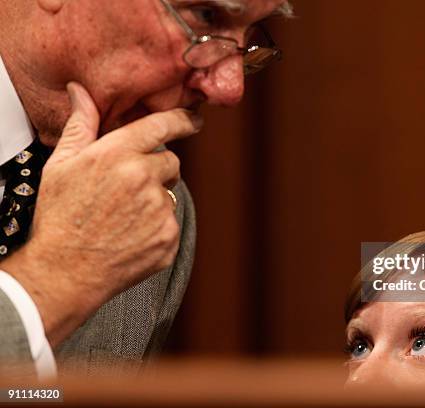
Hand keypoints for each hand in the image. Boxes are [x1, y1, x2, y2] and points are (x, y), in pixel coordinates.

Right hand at [0, 82, 201, 346]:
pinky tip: (131, 234)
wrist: (65, 271)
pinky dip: (157, 226)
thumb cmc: (60, 217)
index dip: (183, 120)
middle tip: (127, 188)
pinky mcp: (168, 236)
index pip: (162, 126)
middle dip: (156, 169)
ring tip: (123, 216)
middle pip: (171, 161)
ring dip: (155, 199)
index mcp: (117, 154)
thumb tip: (81, 92)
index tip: (193, 120)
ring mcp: (159, 209)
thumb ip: (80, 125)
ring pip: (170, 192)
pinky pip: (171, 221)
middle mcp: (142, 178)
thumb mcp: (61, 165)